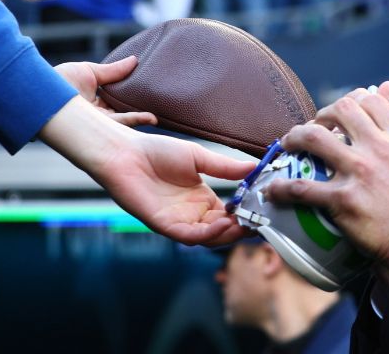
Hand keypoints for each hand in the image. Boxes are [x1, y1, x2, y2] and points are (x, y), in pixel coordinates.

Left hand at [38, 97, 256, 246]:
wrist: (124, 152)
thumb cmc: (156, 151)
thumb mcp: (199, 157)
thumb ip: (225, 167)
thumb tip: (255, 167)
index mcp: (202, 199)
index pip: (230, 215)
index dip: (246, 215)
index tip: (264, 210)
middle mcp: (191, 214)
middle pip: (222, 231)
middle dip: (242, 229)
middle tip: (260, 223)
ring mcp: (177, 221)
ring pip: (207, 237)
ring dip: (227, 234)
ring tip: (244, 225)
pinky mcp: (162, 224)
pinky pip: (187, 236)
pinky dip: (206, 233)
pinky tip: (222, 223)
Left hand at [55, 55, 157, 127]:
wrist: (38, 92)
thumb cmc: (59, 80)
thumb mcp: (90, 72)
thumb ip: (114, 71)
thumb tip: (135, 60)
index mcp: (97, 102)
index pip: (121, 103)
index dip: (136, 100)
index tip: (153, 95)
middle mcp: (98, 116)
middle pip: (124, 116)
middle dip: (141, 116)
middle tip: (160, 114)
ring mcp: (96, 125)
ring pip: (122, 124)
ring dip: (138, 121)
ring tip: (155, 119)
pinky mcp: (94, 130)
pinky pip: (116, 128)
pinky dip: (130, 123)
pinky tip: (145, 120)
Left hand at [266, 81, 388, 285]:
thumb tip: (386, 88)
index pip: (369, 100)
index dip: (351, 99)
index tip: (342, 113)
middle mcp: (378, 148)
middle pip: (340, 110)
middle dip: (321, 114)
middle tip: (314, 127)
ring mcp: (359, 172)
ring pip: (314, 138)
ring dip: (295, 137)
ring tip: (289, 144)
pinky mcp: (343, 200)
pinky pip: (302, 188)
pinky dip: (282, 188)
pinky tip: (273, 190)